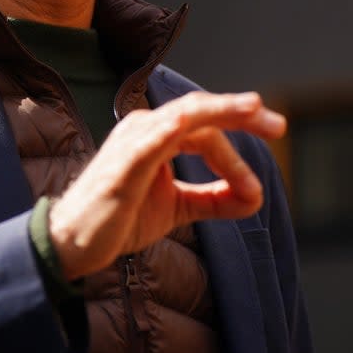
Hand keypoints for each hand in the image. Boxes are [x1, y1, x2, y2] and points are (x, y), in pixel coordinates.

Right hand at [47, 91, 286, 279]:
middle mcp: (145, 128)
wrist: (75, 242)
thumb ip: (215, 199)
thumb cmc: (121, 217)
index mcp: (158, 134)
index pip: (207, 129)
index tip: (260, 180)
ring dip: (221, 113)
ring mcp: (132, 143)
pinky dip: (171, 130)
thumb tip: (256, 196)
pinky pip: (149, 141)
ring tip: (254, 110)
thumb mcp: (178, 206)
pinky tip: (189, 123)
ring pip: (183, 117)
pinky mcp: (122, 165)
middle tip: (278, 125)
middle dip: (240, 113)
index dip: (238, 146)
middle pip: (200, 112)